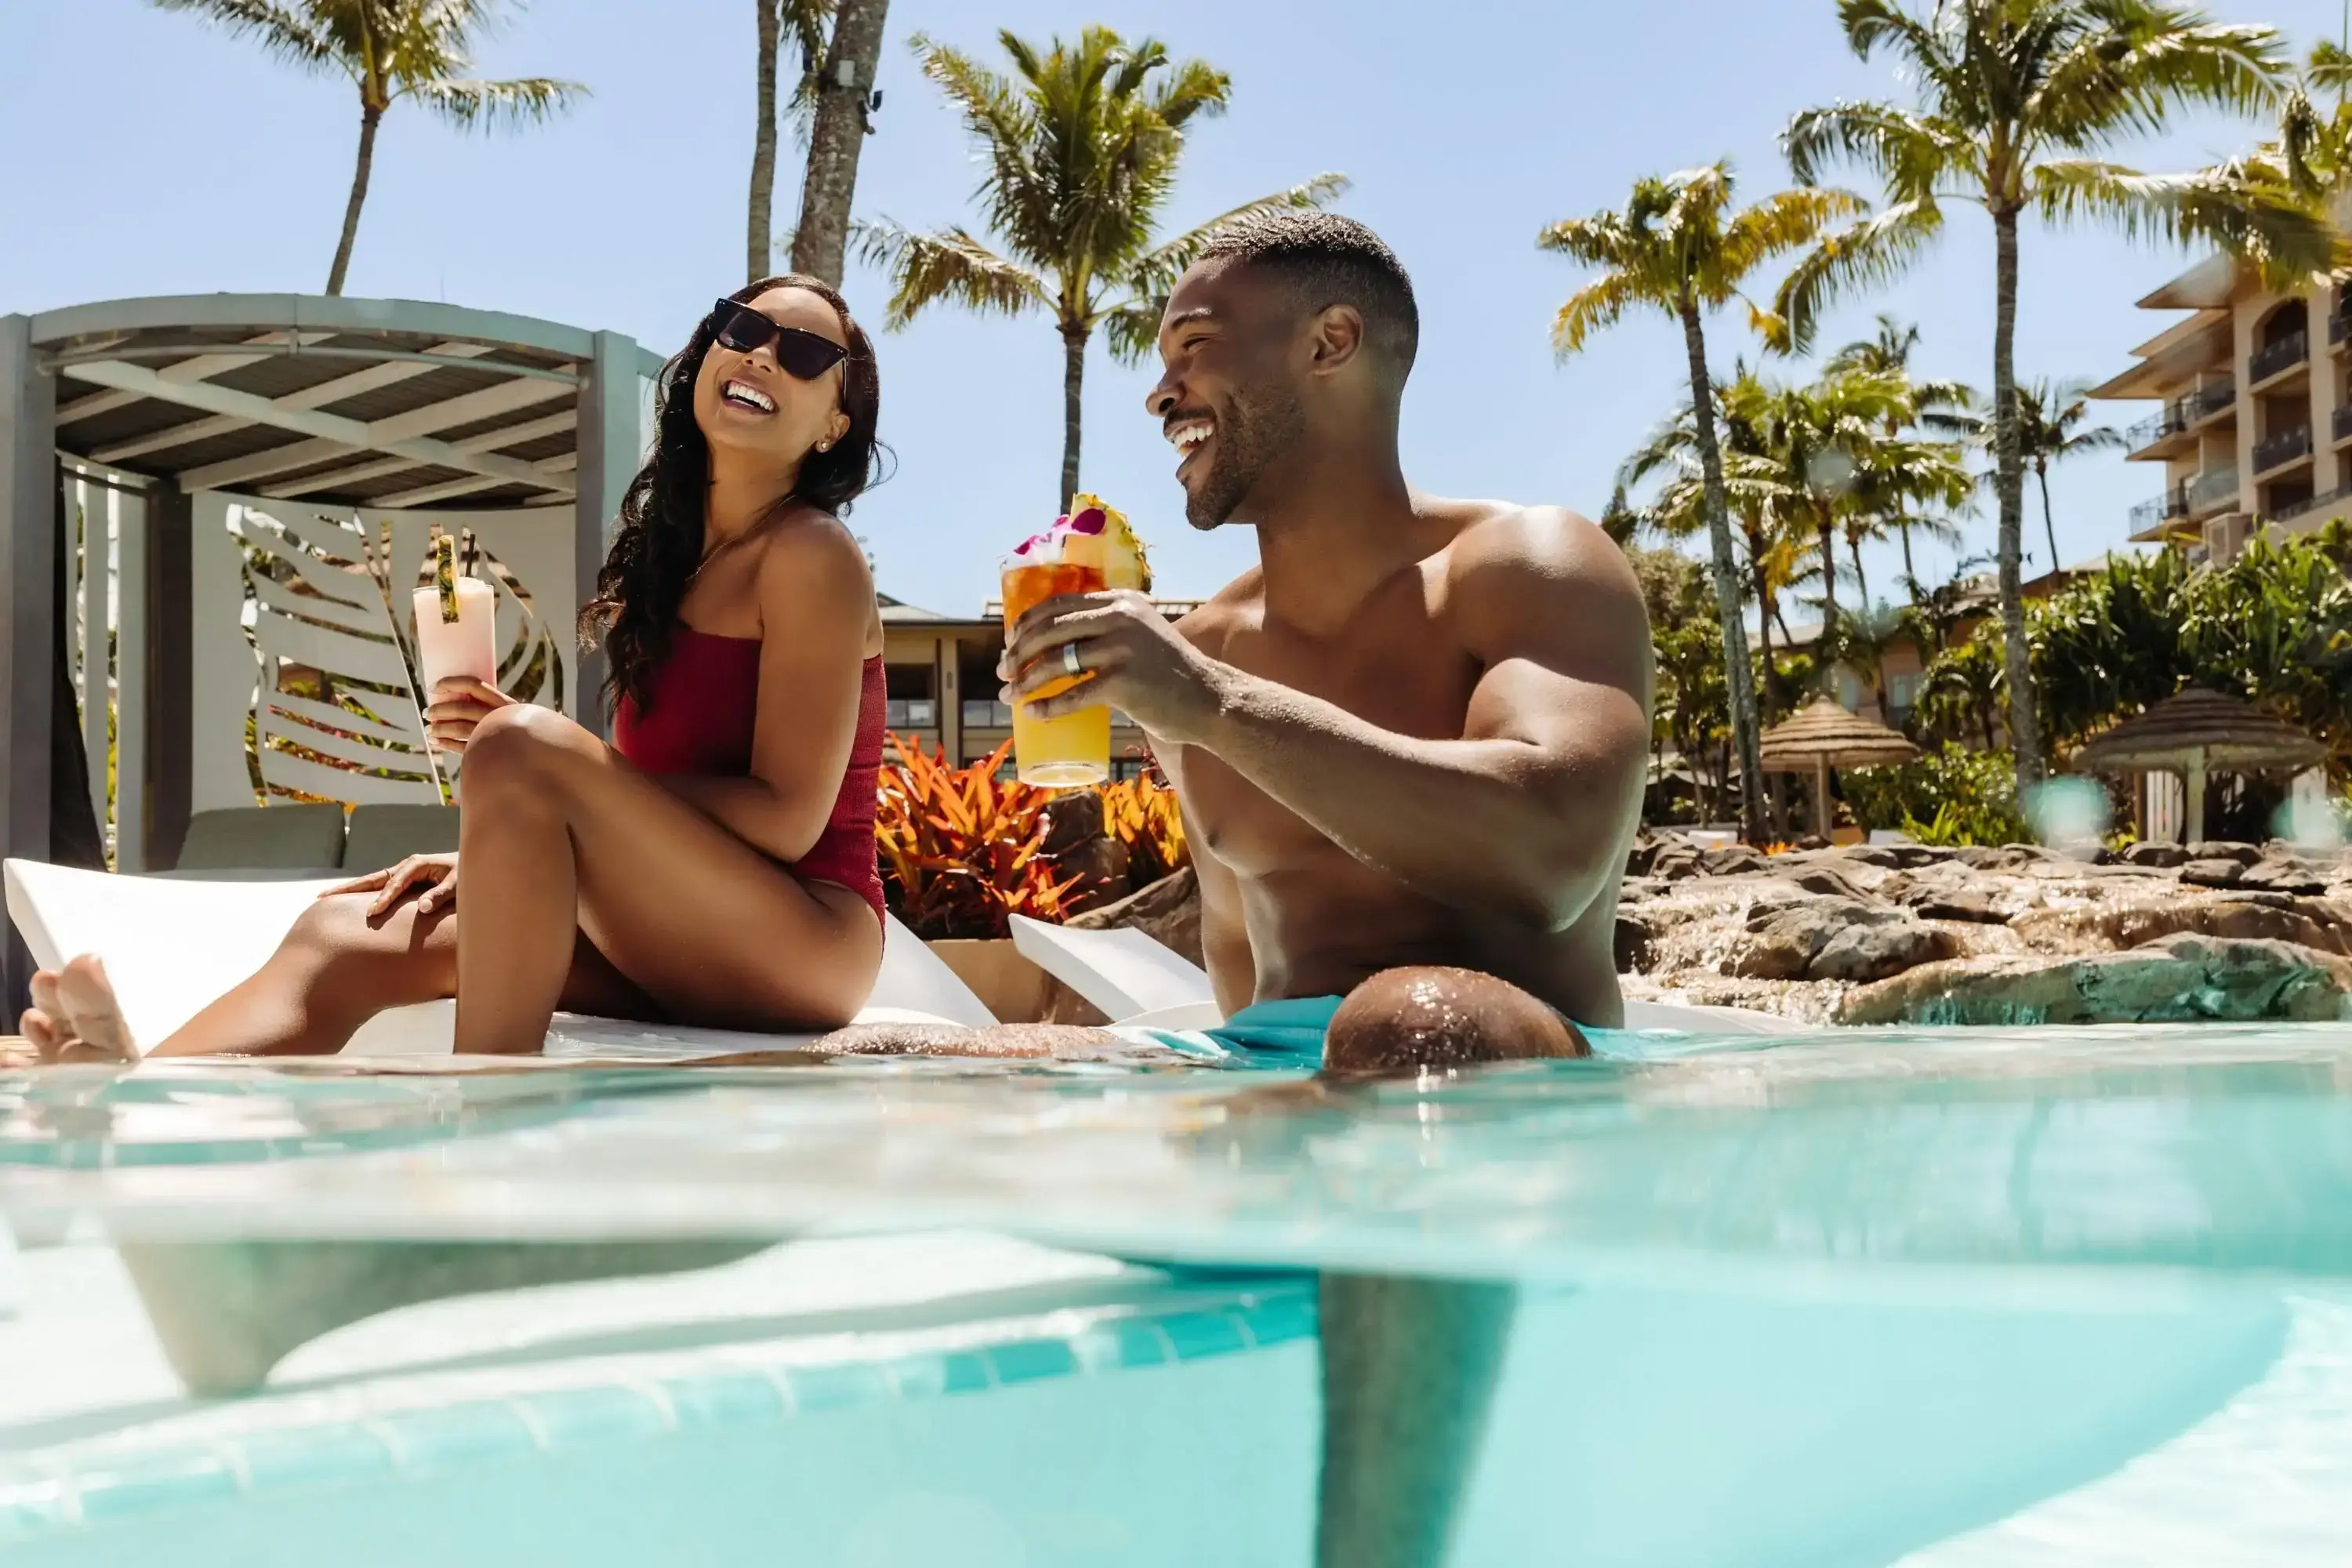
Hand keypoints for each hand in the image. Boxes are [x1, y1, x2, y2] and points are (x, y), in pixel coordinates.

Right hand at [325, 852, 460, 918]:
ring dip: (351, 889)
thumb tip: (422, 908)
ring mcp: (404, 871)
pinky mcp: (404, 879)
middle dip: (349, 887)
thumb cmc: (468, 876)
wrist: (473, 865)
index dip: (384, 898)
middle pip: (373, 877)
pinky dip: (364, 891)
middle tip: (323, 896)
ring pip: (373, 881)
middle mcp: (407, 865)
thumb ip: (441, 895)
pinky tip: (350, 899)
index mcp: (418, 864)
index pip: (395, 883)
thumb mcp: (459, 886)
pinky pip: (381, 885)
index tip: (372, 913)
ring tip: (326, 897)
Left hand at [424, 676, 517, 753]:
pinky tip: (436, 742)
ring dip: (439, 728)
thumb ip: (489, 708)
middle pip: (461, 708)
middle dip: (438, 710)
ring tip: (428, 730)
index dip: (449, 683)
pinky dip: (445, 744)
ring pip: (459, 728)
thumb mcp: (510, 715)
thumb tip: (452, 701)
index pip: (473, 685)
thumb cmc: (520, 732)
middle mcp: (499, 717)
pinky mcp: (490, 754)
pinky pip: (462, 748)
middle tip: (427, 713)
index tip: (432, 688)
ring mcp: (495, 736)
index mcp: (504, 703)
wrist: (540, 756)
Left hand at [997, 591, 1224, 742]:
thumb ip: (1112, 626)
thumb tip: (1061, 640)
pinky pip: (1073, 695)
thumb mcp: (1142, 632)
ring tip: (1009, 695)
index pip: (1059, 604)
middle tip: (1002, 671)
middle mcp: (1120, 617)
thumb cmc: (1170, 673)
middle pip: (1050, 631)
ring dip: (1025, 680)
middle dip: (1017, 652)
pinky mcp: (1124, 682)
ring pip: (1056, 663)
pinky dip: (1048, 706)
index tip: (1009, 641)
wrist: (1209, 699)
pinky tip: (1032, 713)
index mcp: (1120, 600)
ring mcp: (1122, 648)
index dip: (1026, 623)